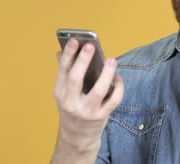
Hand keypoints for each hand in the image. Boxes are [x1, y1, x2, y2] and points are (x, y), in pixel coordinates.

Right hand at [52, 39, 123, 156]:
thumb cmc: (73, 108)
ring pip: (98, 90)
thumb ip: (65, 73)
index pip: (63, 71)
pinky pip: (113, 101)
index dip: (68, 54)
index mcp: (60, 93)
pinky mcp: (100, 117)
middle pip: (75, 79)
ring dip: (106, 74)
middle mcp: (71, 102)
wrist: (76, 138)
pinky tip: (119, 78)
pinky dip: (118, 88)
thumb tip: (62, 50)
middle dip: (83, 61)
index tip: (75, 40)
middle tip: (91, 46)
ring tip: (111, 60)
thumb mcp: (64, 93)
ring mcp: (86, 111)